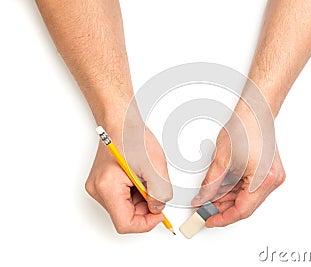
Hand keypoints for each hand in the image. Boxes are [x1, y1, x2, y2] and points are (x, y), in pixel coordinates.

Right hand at [85, 118, 171, 233]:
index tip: (159, 214)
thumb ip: (160, 193)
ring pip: (125, 208)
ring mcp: (99, 187)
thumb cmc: (132, 137)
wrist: (121, 121)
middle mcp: (98, 190)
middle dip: (145, 207)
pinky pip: (122, 198)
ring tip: (146, 177)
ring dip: (141, 198)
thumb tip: (158, 208)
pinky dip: (136, 192)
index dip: (146, 223)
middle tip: (155, 188)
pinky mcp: (103, 183)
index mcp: (107, 187)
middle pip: (125, 216)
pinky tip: (139, 177)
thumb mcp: (155, 167)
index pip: (125, 224)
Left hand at [192, 100, 284, 226]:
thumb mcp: (222, 159)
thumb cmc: (245, 127)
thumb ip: (210, 184)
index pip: (242, 210)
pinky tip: (221, 189)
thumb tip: (202, 199)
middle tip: (204, 209)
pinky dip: (235, 191)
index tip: (208, 220)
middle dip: (223, 208)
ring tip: (209, 197)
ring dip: (228, 200)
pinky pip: (250, 189)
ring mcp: (272, 177)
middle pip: (245, 206)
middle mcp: (272, 180)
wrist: (255, 111)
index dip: (222, 218)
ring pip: (247, 198)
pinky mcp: (269, 173)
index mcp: (264, 179)